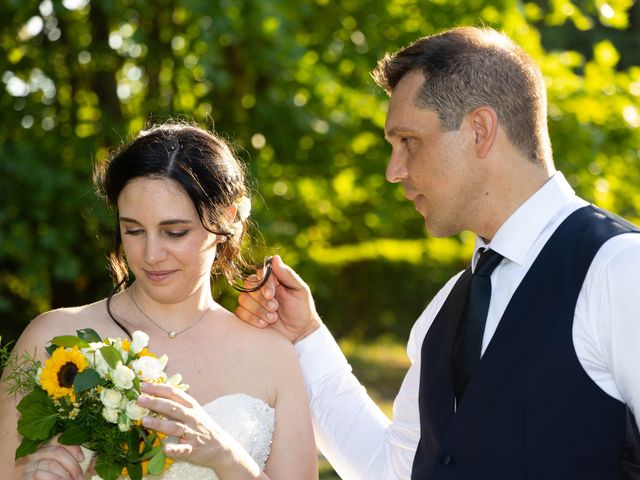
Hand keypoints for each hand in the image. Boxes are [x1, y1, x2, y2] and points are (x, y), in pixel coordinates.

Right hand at [19, 437, 84, 479]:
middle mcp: (38, 452)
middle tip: (80, 477)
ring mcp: (31, 464)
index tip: (82, 459)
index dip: (73, 447)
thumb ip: (85, 462)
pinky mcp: (25, 476)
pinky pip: (39, 474)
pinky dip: (55, 479)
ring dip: (65, 475)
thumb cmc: (61, 478)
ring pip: (51, 464)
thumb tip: (100, 458)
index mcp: (50, 446)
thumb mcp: (73, 469)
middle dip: (72, 465)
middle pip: (57, 451)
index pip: (60, 438)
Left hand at [137, 383, 260, 475]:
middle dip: (156, 402)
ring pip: (175, 427)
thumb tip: (154, 394)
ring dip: (160, 423)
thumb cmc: (202, 426)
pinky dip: (174, 449)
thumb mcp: (193, 411)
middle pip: (173, 408)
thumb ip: (176, 403)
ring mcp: (192, 433)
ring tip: (144, 421)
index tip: (143, 385)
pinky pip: (183, 449)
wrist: (220, 445)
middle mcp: (192, 417)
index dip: (158, 388)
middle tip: (139, 399)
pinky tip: (165, 449)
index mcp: (191, 405)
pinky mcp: (193, 448)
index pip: (173, 393)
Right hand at [235, 255, 321, 342]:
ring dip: (258, 310)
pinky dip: (252, 319)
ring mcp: (253, 301)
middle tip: (275, 308)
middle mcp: (261, 288)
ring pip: (243, 299)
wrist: (299, 332)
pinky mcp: (248, 314)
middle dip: (261, 299)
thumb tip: (275, 258)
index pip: (259, 272)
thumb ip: (288, 275)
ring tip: (273, 318)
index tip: (271, 294)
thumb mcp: (300, 290)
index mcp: (274, 279)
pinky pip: (240, 312)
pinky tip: (264, 325)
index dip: (263, 283)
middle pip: (248, 285)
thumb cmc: (302, 309)